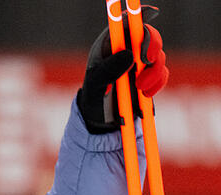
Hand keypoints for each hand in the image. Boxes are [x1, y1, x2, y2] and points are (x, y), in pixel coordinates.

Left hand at [77, 6, 168, 133]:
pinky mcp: (150, 78)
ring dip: (154, 72)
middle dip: (152, 45)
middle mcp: (127, 50)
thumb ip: (108, 69)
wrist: (101, 120)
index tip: (151, 13)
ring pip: (158, 57)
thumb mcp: (95, 84)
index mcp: (110, 45)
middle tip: (148, 59)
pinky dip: (158, 84)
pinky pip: (162, 75)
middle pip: (148, 36)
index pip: (125, 24)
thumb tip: (129, 54)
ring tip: (140, 87)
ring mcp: (140, 64)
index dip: (138, 16)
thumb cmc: (93, 97)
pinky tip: (146, 94)